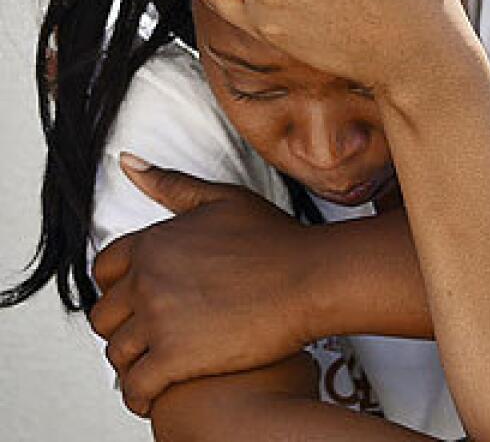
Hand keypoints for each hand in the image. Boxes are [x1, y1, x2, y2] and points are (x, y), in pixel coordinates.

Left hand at [90, 154, 316, 415]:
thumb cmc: (277, 240)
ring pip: (118, 352)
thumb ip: (171, 184)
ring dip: (133, 361)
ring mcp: (160, 320)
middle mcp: (148, 280)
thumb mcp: (223, 199)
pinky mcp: (176, 358)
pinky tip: (156, 392)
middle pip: (106, 314)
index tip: (142, 297)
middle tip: (152, 332)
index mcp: (154, 242)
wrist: (313, 278)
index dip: (122, 286)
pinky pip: (136, 386)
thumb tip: (128, 163)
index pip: (106, 271)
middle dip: (125, 326)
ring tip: (156, 363)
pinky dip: (140, 395)